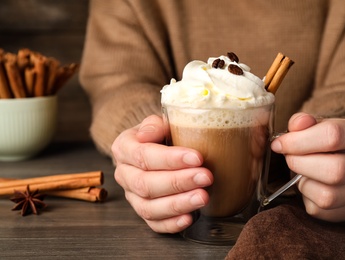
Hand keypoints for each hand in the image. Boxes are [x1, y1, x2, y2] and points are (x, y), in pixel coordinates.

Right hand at [112, 115, 212, 232]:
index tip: (197, 157)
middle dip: (178, 182)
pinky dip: (172, 224)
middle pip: (146, 184)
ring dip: (178, 204)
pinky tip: (190, 218)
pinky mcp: (144, 212)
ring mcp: (133, 196)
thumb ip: (154, 124)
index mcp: (124, 148)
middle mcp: (124, 174)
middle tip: (206, 177)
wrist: (156, 147)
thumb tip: (149, 133)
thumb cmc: (160, 134)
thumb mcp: (157, 122)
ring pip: (149, 207)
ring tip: (203, 197)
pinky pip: (154, 224)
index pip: (143, 155)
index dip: (170, 159)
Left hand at [271, 113, 344, 221]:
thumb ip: (301, 122)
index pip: (333, 135)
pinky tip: (307, 187)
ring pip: (328, 196)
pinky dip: (307, 200)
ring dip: (303, 185)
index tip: (279, 144)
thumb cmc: (318, 142)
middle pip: (335, 170)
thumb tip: (298, 124)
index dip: (299, 141)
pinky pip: (323, 211)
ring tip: (300, 174)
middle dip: (300, 165)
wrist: (333, 159)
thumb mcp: (310, 126)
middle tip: (289, 160)